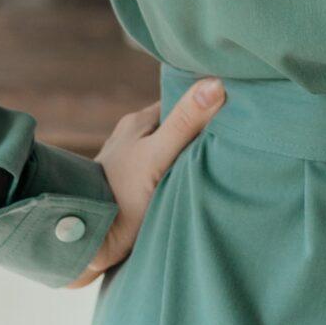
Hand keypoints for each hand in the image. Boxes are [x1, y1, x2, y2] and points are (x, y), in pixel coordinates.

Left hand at [72, 77, 226, 284]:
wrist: (91, 241)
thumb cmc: (123, 196)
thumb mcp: (158, 156)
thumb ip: (185, 123)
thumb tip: (217, 83)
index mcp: (138, 122)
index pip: (180, 103)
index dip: (206, 108)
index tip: (234, 114)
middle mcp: (132, 137)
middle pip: (175, 127)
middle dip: (199, 133)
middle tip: (232, 142)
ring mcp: (131, 161)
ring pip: (168, 150)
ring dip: (188, 156)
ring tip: (216, 165)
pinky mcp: (131, 186)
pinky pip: (161, 171)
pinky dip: (176, 174)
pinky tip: (191, 184)